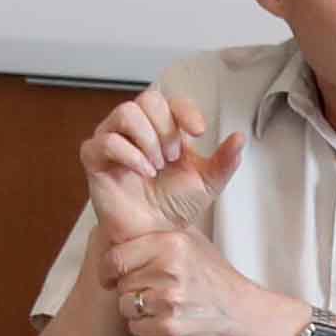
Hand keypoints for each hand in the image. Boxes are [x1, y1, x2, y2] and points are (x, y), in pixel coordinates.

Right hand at [83, 89, 240, 238]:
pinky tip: (144, 172)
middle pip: (147, 100)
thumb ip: (225, 161)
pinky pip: (106, 140)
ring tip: (157, 166)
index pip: (170, 101)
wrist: (153, 235)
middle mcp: (135, 129)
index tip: (198, 131)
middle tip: (173, 158)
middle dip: (166, 128)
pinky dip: (129, 154)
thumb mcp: (208, 183)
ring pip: (126, 113)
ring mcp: (112, 140)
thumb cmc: (175, 206)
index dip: (185, 110)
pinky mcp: (94, 158)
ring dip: (148, 139)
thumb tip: (241, 137)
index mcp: (162, 128)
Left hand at [103, 215, 280, 335]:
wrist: (242, 313)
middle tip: (154, 292)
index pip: (116, 257)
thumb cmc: (213, 277)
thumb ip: (156, 235)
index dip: (107, 270)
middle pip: (121, 284)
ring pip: (126, 307)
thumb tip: (118, 226)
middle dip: (131, 290)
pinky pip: (136, 328)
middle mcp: (169, 269)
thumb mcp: (191, 242)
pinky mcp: (170, 328)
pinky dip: (147, 329)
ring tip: (163, 306)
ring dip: (138, 311)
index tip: (109, 275)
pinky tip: (168, 320)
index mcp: (171, 243)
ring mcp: (170, 300)